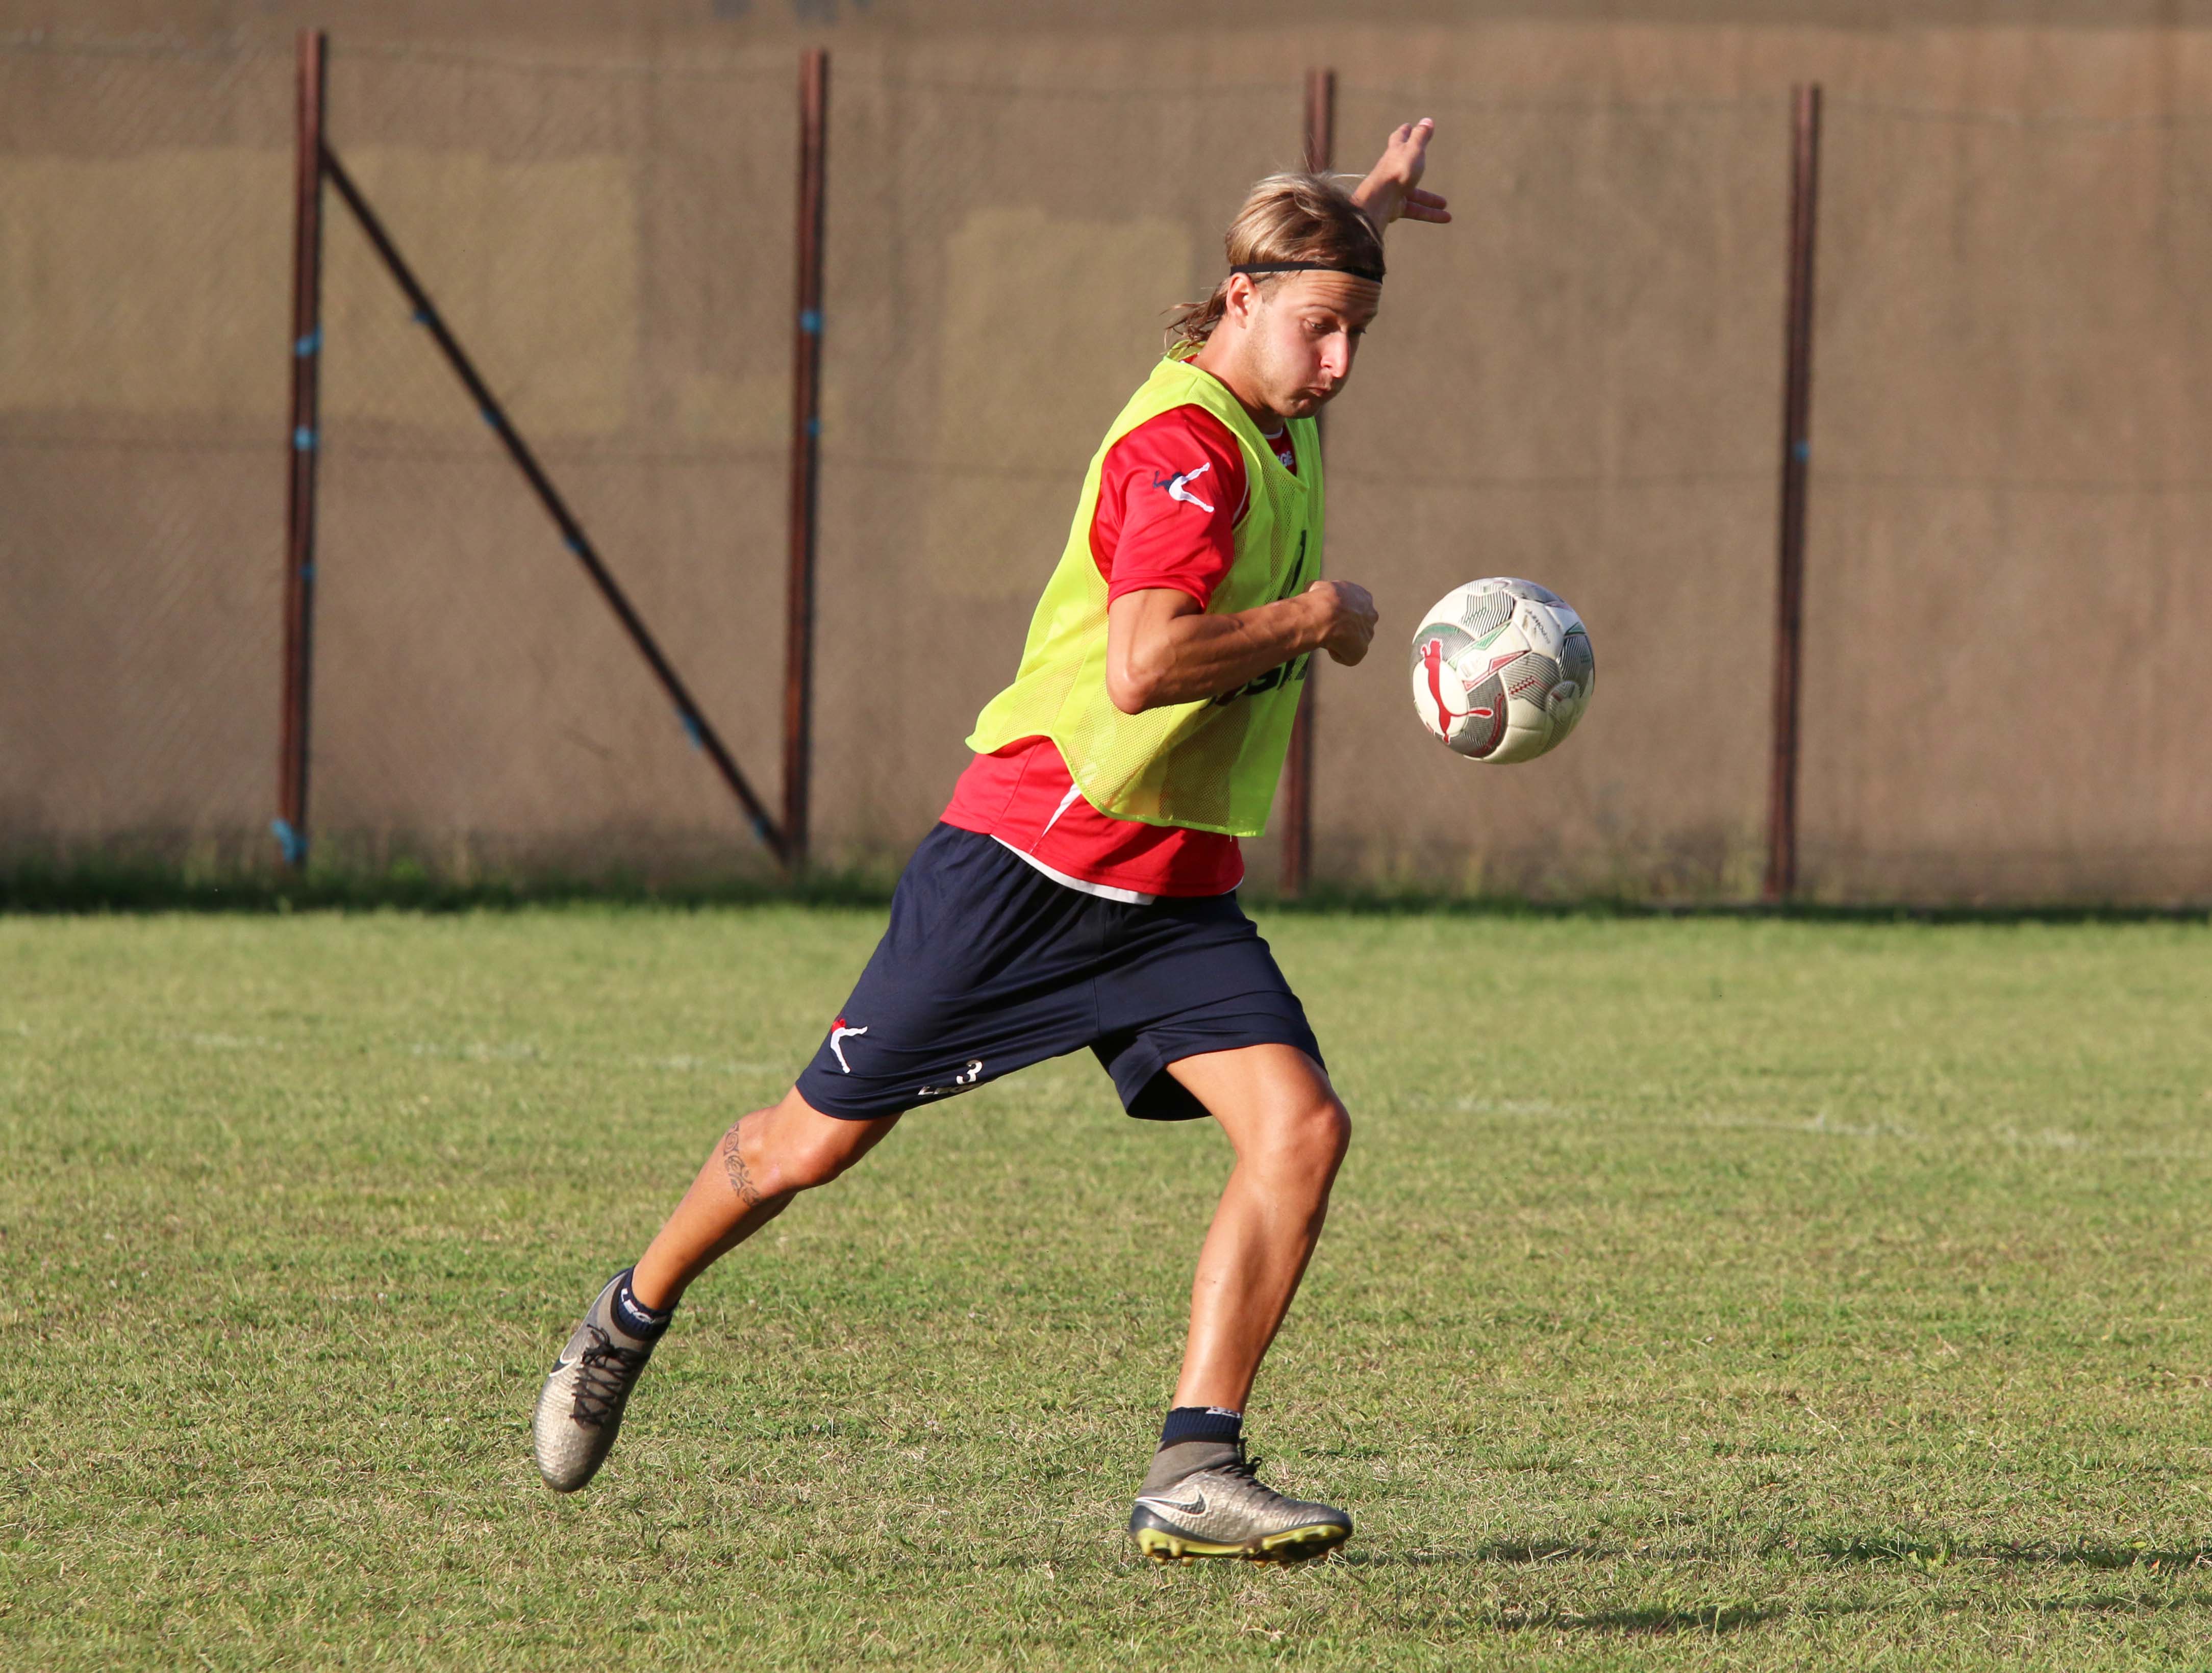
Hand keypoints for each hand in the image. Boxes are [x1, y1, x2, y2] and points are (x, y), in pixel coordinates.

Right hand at [1307, 579, 1377, 666]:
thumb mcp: (1318, 586)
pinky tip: (1327, 645)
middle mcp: (1370, 614)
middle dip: (1347, 628)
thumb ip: (1323, 591)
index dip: (1342, 612)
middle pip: (1359, 624)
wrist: (1324, 614)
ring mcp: (1367, 633)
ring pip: (1353, 641)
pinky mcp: (1361, 650)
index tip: (1329, 615)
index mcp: (1363, 596)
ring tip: (1326, 637)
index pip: (1356, 606)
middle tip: (1329, 629)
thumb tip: (1315, 592)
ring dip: (1340, 641)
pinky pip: (1347, 656)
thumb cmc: (1319, 599)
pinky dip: (1336, 654)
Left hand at [1350, 118, 1449, 235]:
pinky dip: (1430, 213)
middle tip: (1423, 161)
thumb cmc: (1398, 171)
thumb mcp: (1413, 150)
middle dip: (1416, 164)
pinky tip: (1445, 217)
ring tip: (1445, 204)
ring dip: (1429, 199)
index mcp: (1395, 152)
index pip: (1399, 138)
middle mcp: (1392, 170)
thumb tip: (1427, 120)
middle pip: (1405, 166)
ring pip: (1414, 194)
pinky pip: (1415, 210)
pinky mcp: (1394, 207)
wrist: (1380, 200)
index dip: (1405, 132)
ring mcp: (1393, 190)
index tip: (1408, 127)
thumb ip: (1421, 136)